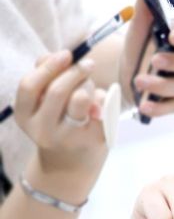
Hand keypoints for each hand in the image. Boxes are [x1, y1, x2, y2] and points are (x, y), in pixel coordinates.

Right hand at [14, 50, 107, 179]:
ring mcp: (68, 139)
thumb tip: (57, 57)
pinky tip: (100, 103)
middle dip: (75, 71)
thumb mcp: (42, 102)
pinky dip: (104, 98)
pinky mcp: (93, 141)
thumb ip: (45, 76)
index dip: (48, 66)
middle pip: (58, 90)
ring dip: (88, 85)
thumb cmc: (56, 120)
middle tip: (87, 64)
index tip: (67, 54)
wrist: (70, 164)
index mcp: (24, 116)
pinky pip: (102, 107)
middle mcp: (43, 131)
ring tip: (90, 87)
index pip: (29, 86)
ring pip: (80, 98)